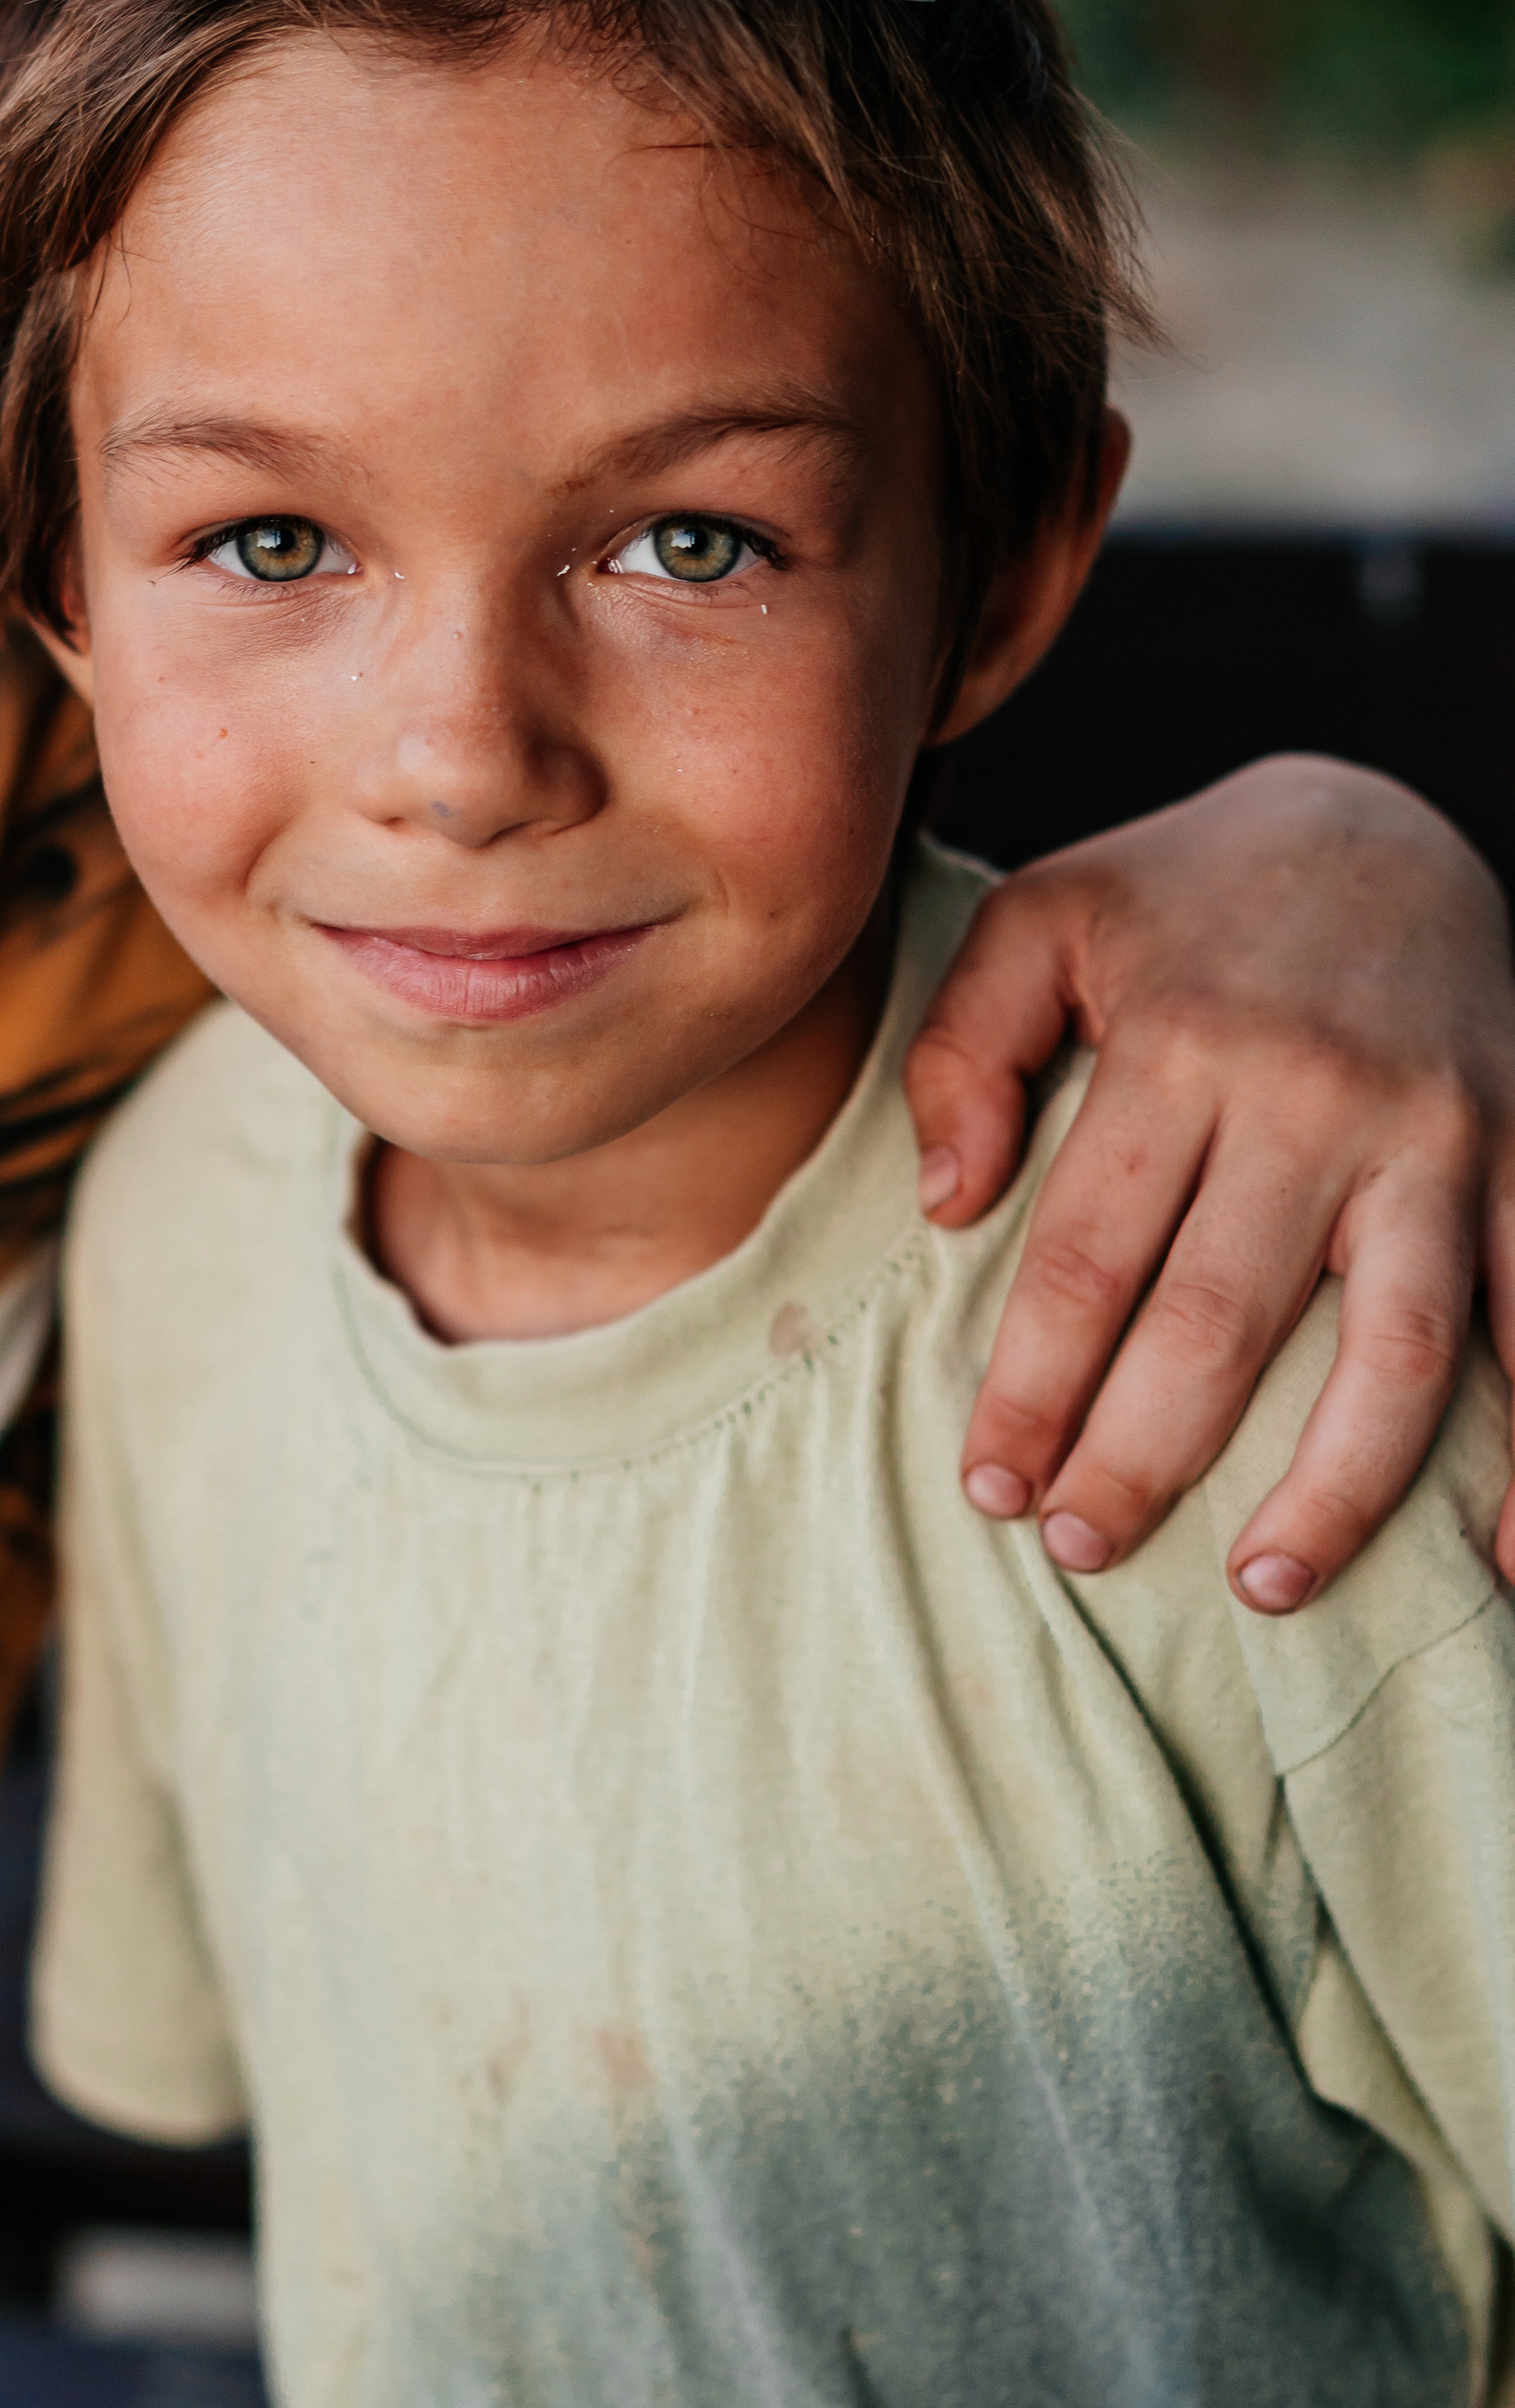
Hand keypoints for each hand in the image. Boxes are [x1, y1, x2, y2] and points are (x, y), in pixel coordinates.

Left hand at [907, 757, 1514, 1607]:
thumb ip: (963, 1050)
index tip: (990, 1482)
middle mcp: (1317, 1099)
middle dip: (1142, 1457)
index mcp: (1184, 1043)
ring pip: (1394, 1351)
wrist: (1383, 820)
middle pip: (1220, 1321)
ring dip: (1330, 1490)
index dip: (1032, 1385)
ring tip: (1258, 1587)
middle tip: (1079, 1549)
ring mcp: (1438, 1139)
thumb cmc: (1182, 894)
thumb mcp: (1037, 917)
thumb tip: (946, 1206)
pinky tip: (1493, 1560)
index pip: (1086, 1254)